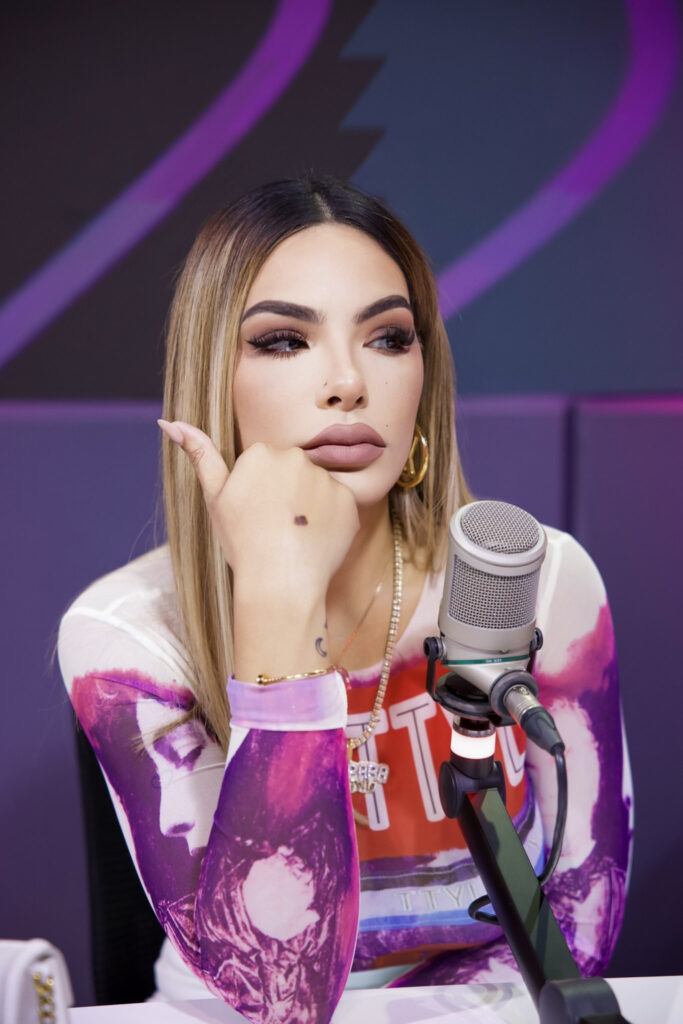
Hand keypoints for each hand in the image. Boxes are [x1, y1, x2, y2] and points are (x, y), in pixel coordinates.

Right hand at [158, 420, 359, 679]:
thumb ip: (200, 455)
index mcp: (262, 452)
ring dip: (310, 508)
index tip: (256, 515)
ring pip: (317, 488)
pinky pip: (339, 506)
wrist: (280, 583)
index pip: (265, 465)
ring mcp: (326, 478)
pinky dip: (331, 523)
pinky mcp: (349, 500)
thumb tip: (170, 422)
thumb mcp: (215, 498)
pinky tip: (315, 542)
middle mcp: (297, 457)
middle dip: (287, 494)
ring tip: (296, 537)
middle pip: (293, 472)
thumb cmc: (243, 542)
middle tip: (275, 527)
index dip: (260, 492)